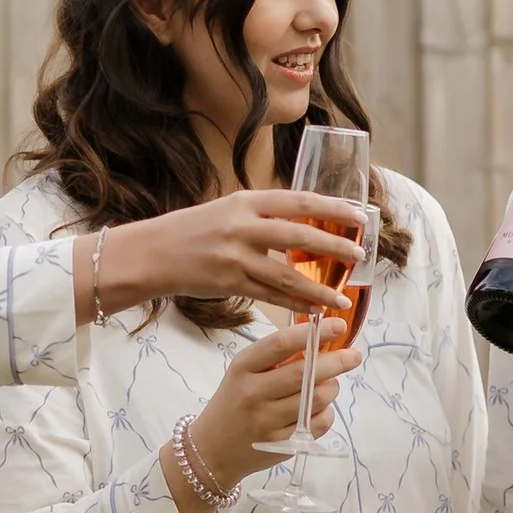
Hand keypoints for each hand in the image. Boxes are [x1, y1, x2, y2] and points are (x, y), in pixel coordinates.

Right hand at [89, 191, 359, 320]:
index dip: (332, 209)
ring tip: (343, 297)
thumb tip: (304, 223)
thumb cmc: (193, 232)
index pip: (299, 201)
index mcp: (246, 201)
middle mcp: (242, 225)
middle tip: (360, 254)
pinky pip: (270, 297)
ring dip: (319, 287)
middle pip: (299, 234)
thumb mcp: (229, 210)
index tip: (359, 216)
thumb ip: (263, 216)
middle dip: (334, 245)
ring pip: (287, 274)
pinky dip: (295, 305)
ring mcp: (235, 256)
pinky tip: (314, 312)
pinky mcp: (229, 283)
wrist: (152, 253)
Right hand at [188, 328, 362, 486]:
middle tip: (353, 356)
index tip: (338, 325)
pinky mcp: (281, 444)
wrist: (213, 449)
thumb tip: (320, 343)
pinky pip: (318, 424)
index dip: (314, 333)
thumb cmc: (234, 403)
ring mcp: (267, 422)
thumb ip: (277, 358)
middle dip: (337, 362)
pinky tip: (320, 408)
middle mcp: (254, 393)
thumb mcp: (244, 373)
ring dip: (332, 388)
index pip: (281, 344)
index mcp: (243, 367)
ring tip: (330, 384)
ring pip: (317, 399)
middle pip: (305, 374)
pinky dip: (327, 412)